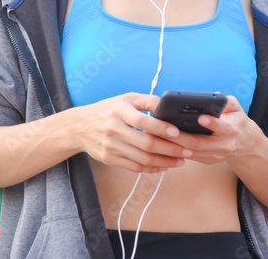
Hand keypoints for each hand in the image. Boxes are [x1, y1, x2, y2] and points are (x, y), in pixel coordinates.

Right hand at [68, 92, 192, 173]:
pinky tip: (164, 166)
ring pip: (143, 159)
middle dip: (171, 149)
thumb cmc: (108, 110)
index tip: (178, 132)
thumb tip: (168, 106)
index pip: (143, 121)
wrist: (79, 127)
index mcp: (118, 111)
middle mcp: (113, 129)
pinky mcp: (109, 159)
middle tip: (188, 150)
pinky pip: (135, 167)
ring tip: (181, 160)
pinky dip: (152, 169)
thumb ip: (147, 101)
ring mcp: (110, 146)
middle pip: (146, 144)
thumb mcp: (125, 98)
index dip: (162, 128)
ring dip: (165, 161)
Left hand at [163, 95, 260, 164]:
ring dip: (171, 143)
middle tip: (164, 126)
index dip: (212, 123)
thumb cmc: (237, 122)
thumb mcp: (237, 109)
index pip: (223, 128)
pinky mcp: (205, 160)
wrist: (245, 146)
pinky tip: (159, 140)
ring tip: (155, 132)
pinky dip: (173, 148)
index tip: (200, 117)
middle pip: (198, 142)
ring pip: (189, 151)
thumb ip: (228, 101)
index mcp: (232, 130)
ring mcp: (213, 155)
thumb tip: (214, 95)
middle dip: (180, 135)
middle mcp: (223, 145)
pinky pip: (187, 155)